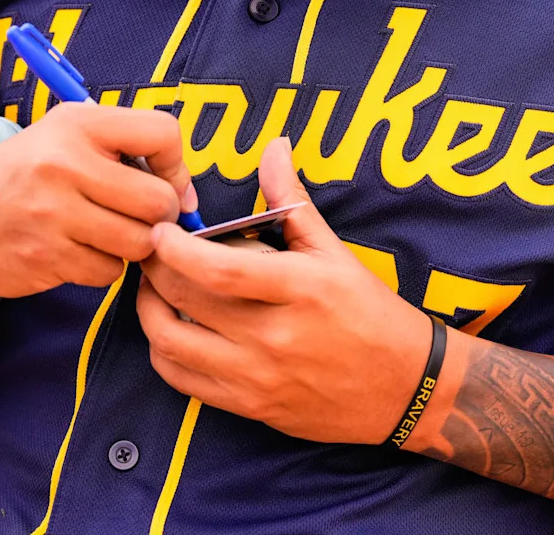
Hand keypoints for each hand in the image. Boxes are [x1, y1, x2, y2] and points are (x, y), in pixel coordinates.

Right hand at [0, 102, 196, 296]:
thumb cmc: (19, 177)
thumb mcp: (62, 138)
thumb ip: (122, 152)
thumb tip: (185, 195)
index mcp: (75, 124)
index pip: (163, 133)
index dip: (177, 166)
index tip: (168, 185)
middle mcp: (64, 163)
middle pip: (159, 201)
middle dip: (160, 217)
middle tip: (137, 218)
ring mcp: (53, 214)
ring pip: (138, 243)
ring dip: (131, 246)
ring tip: (104, 233)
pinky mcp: (46, 257)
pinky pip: (108, 272)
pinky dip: (102, 267)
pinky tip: (77, 251)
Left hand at [138, 138, 431, 443]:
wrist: (404, 389)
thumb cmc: (371, 313)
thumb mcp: (336, 253)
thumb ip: (293, 201)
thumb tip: (274, 147)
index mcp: (299, 290)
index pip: (219, 269)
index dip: (175, 249)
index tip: (160, 230)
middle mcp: (275, 337)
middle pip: (184, 301)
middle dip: (153, 269)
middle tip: (149, 249)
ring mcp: (258, 377)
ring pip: (171, 345)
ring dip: (148, 311)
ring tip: (155, 287)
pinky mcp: (250, 406)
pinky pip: (183, 380)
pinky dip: (164, 351)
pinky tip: (172, 327)